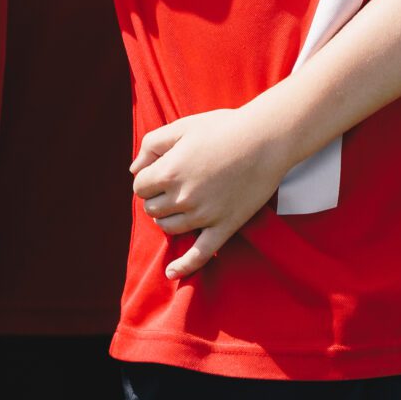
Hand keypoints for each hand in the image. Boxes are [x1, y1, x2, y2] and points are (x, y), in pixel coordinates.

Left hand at [131, 107, 293, 277]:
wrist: (266, 139)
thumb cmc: (225, 128)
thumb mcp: (183, 126)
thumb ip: (151, 144)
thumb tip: (134, 170)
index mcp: (169, 171)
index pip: (139, 188)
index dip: (148, 179)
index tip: (161, 172)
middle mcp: (183, 197)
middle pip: (152, 209)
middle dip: (158, 198)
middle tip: (175, 185)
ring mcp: (204, 215)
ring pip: (169, 228)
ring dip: (169, 218)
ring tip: (182, 204)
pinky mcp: (224, 226)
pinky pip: (200, 254)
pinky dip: (184, 266)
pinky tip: (172, 273)